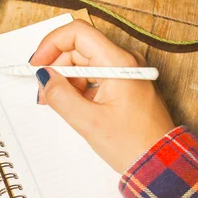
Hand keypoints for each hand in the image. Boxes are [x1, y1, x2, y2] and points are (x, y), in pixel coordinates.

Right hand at [31, 20, 174, 172]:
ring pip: (85, 62)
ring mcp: (126, 72)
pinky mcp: (124, 84)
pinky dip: (78, 87)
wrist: (160, 164)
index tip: (37, 64)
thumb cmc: (134, 145)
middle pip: (79, 48)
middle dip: (55, 66)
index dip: (52, 44)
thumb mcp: (89, 122)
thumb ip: (61, 96)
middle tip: (42, 91)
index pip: (78, 33)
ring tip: (55, 102)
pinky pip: (94, 76)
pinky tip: (70, 104)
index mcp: (120, 63)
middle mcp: (125, 61)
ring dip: (65, 79)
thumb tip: (44, 76)